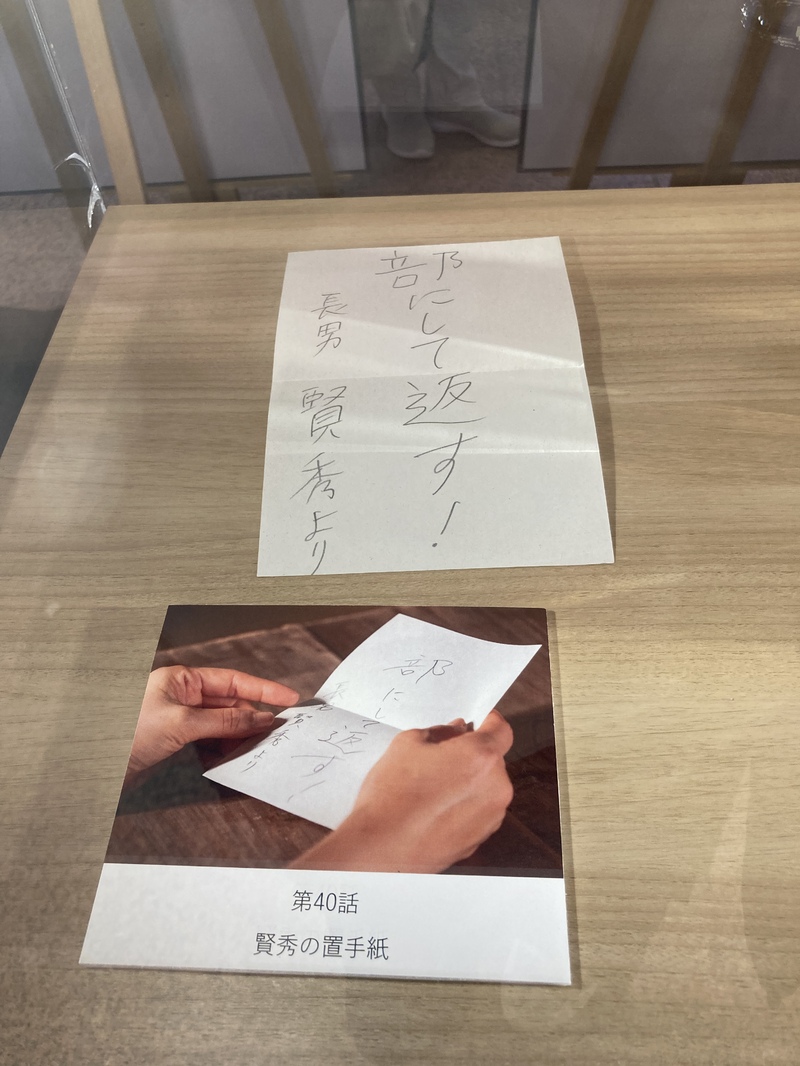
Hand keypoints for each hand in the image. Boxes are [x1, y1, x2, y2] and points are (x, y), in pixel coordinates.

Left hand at [125, 666, 298, 785]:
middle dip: (253, 716)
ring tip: (262, 744)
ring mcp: (180, 719)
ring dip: (241, 735)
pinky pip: (210, 741)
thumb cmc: (128, 733)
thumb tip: (259, 719)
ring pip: (222, 725)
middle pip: (230, 704)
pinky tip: (237, 755)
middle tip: (280, 728)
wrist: (95, 768)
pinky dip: (225, 748)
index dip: (263, 689)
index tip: (289, 698)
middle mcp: (183, 696)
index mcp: (182, 679)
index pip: (232, 681)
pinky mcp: (177, 741)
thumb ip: (224, 723)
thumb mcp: (181, 724)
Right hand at [290, 710, 513, 873]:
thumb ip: (440, 732)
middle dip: (471, 754)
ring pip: (486, 787)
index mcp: (481, 757)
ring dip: (469, 781)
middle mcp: (496, 787)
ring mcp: (491, 817)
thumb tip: (456, 731)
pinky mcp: (480, 839)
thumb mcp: (408, 743)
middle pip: (492, 760)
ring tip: (434, 788)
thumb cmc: (392, 793)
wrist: (380, 847)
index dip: (489, 721)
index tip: (478, 721)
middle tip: (441, 757)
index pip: (501, 730)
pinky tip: (435, 809)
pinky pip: (478, 811)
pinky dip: (463, 805)